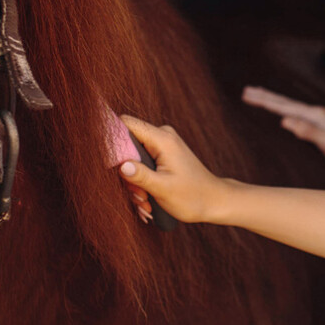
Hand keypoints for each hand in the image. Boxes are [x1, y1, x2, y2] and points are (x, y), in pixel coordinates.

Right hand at [117, 115, 232, 223]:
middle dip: (126, 171)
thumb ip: (140, 175)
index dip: (112, 138)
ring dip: (134, 182)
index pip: (125, 123)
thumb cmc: (192, 196)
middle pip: (126, 144)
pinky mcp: (162, 155)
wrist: (214, 201)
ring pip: (132, 158)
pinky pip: (141, 164)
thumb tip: (120, 165)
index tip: (110, 163)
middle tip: (138, 194)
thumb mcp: (162, 189)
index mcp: (162, 139)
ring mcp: (162, 145)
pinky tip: (148, 199)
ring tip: (146, 201)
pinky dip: (142, 182)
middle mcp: (161, 136)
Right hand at [242, 86, 324, 175]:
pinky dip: (287, 110)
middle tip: (246, 91)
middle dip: (266, 97)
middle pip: (286, 102)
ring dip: (275, 102)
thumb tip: (286, 121)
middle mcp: (317, 113)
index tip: (246, 94)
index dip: (265, 101)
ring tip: (261, 97)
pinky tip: (286, 113)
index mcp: (315, 116)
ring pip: (292, 107)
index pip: (284, 106)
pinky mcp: (323, 126)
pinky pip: (298, 114)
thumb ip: (309, 132)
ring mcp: (321, 118)